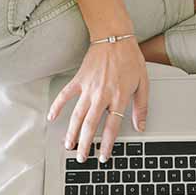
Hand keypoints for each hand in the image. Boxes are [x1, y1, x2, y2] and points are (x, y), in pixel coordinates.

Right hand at [47, 38, 148, 162]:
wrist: (115, 37)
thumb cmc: (130, 58)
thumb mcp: (143, 83)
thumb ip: (141, 107)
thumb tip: (141, 126)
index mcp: (119, 97)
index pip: (112, 127)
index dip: (107, 144)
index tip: (104, 156)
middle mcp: (102, 95)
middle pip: (90, 126)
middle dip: (85, 144)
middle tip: (82, 157)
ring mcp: (88, 88)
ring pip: (77, 115)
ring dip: (71, 132)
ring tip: (68, 146)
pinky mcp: (79, 80)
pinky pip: (65, 95)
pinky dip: (57, 106)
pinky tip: (52, 117)